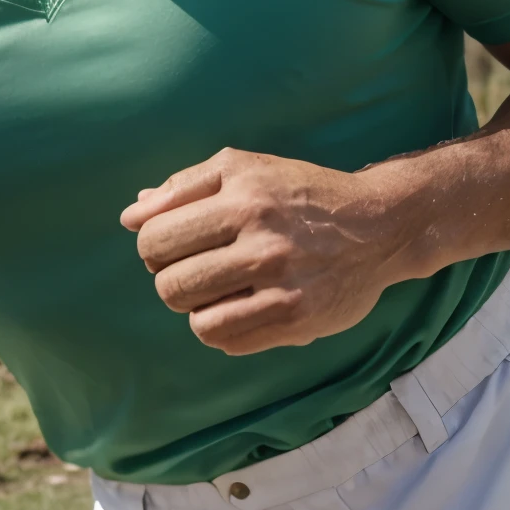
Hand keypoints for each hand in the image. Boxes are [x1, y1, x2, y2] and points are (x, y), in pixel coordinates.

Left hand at [119, 148, 421, 355]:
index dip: (154, 245)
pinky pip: (226, 341)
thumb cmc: (301, 193)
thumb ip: (183, 187)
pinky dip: (222, 327)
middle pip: (168, 283)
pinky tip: (241, 306)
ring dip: (197, 306)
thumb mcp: (244, 169)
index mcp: (243, 196)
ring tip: (219, 289)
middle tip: (199, 268)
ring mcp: (281, 285)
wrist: (378, 224)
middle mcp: (262, 241)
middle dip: (172, 278)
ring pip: (195, 318)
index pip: (154, 238)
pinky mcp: (297, 320)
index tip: (178, 243)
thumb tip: (132, 216)